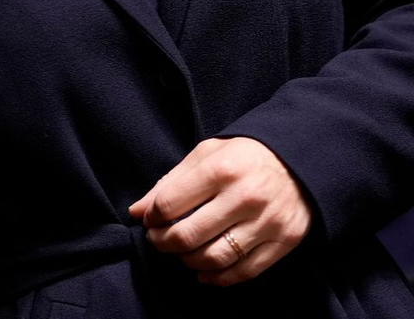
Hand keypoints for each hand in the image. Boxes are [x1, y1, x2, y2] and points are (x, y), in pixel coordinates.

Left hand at [129, 137, 311, 285]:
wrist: (297, 160)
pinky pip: (245, 271)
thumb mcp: (204, 155)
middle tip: (158, 240)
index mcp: (220, 169)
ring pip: (216, 257)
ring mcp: (266, 222)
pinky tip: (204, 273)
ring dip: (188, 261)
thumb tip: (136, 211)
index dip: (152, 216)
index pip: (170, 203)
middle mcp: (243, 197)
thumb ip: (170, 182)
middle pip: (189, 234)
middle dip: (164, 242)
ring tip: (180, 254)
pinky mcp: (283, 242)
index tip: (148, 220)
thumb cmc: (242, 156)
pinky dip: (219, 278)